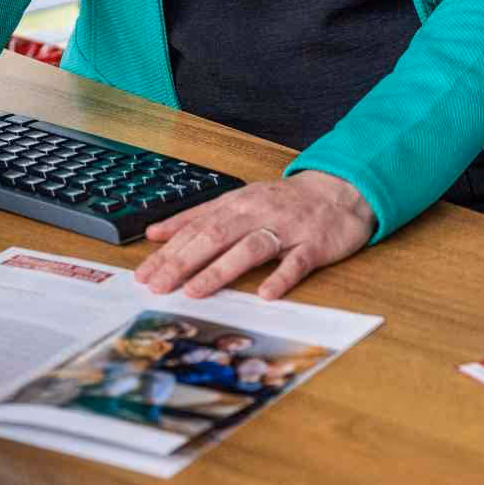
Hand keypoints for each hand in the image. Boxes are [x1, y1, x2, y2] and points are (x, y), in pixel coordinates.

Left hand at [135, 171, 374, 300]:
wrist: (339, 190)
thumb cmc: (283, 202)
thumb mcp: (237, 202)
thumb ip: (197, 217)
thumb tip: (156, 233)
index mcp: (235, 205)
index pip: (194, 228)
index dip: (167, 252)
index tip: (144, 274)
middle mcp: (256, 214)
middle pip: (214, 236)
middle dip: (182, 262)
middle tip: (158, 285)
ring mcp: (286, 229)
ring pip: (249, 248)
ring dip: (220, 270)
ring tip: (195, 291)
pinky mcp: (314, 244)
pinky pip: (296, 262)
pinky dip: (281, 277)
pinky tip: (266, 294)